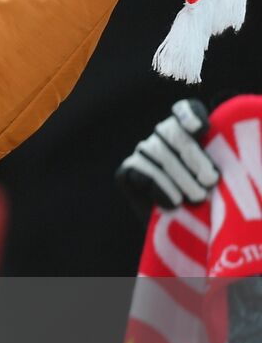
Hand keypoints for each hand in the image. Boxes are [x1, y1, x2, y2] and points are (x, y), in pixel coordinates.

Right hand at [116, 98, 219, 220]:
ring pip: (159, 153)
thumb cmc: (203, 206)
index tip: (199, 128)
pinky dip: (160, 187)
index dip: (190, 114)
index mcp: (187, 134)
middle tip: (210, 180)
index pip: (186, 111)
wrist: (176, 232)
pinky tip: (173, 202)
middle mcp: (161, 138)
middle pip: (174, 133)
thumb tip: (215, 169)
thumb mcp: (215, 185)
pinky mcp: (126, 172)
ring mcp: (142, 153)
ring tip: (197, 198)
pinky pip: (141, 171)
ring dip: (180, 177)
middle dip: (194, 157)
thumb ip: (213, 168)